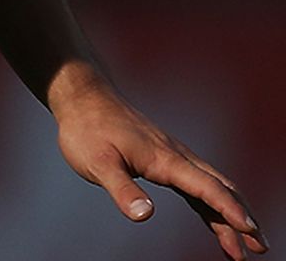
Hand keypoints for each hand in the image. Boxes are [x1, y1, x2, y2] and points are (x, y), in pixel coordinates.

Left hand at [53, 73, 266, 260]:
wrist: (81, 96)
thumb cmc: (86, 129)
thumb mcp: (97, 162)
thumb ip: (122, 189)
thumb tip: (146, 215)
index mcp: (164, 158)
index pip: (205, 187)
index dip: (228, 210)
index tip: (250, 231)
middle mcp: (174, 155)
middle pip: (218, 187)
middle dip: (241, 216)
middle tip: (260, 247)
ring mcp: (169, 153)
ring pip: (210, 184)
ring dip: (230, 212)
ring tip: (246, 244)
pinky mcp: (161, 154)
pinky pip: (195, 181)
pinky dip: (210, 202)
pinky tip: (213, 218)